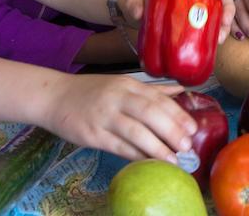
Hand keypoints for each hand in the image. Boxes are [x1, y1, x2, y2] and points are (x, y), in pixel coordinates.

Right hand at [42, 74, 195, 161]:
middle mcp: (117, 97)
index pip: (157, 98)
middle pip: (150, 113)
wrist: (54, 97)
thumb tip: (181, 92)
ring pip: (135, 131)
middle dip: (171, 130)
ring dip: (157, 147)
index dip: (177, 114)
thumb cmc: (92, 92)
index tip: (193, 128)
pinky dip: (136, 155)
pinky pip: (118, 146)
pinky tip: (149, 163)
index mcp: (127, 84)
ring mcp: (104, 116)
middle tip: (187, 146)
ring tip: (173, 160)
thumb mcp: (121, 84)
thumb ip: (151, 90)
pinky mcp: (92, 134)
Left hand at [123, 0, 235, 43]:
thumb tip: (137, 12)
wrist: (137, 12)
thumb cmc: (139, 0)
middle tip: (226, 24)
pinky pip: (209, 26)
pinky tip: (214, 45)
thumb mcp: (135, 0)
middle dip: (226, 9)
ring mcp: (195, 9)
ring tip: (220, 39)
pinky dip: (214, 34)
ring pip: (217, 13)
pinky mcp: (194, 23)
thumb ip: (134, 3)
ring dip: (224, 26)